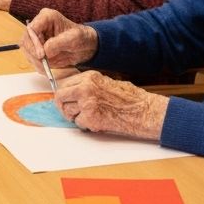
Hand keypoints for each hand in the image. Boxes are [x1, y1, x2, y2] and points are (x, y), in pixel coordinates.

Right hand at [23, 8, 97, 68]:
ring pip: (26, 50)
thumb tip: (45, 51)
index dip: (34, 42)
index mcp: (46, 17)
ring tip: (46, 68)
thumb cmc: (82, 38)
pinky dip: (37, 64)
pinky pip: (31, 57)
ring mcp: (36, 37)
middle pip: (26, 40)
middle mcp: (39, 25)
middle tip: (43, 64)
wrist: (85, 47)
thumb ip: (59, 43)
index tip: (42, 55)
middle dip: (33, 53)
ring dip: (34, 60)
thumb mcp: (74, 39)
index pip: (32, 29)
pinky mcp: (37, 48)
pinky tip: (46, 68)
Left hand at [53, 70, 167, 139]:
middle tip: (69, 112)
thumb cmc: (129, 98)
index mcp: (89, 77)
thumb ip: (87, 84)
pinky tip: (97, 122)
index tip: (64, 99)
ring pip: (67, 111)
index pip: (64, 83)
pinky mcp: (91, 118)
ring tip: (88, 117)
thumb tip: (71, 91)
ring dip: (74, 117)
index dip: (63, 93)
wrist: (143, 111)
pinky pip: (78, 123)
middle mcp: (85, 88)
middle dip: (63, 106)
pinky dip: (85, 125)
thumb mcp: (105, 82)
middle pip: (60, 97)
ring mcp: (87, 103)